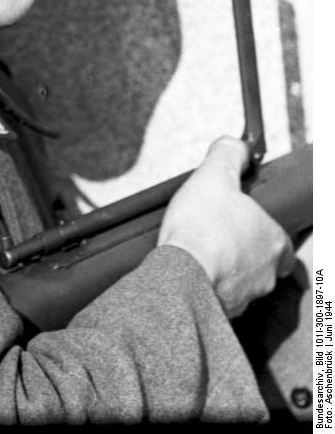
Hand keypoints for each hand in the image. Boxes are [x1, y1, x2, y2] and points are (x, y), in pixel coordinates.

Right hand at [158, 136, 294, 317]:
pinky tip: (188, 269)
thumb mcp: (214, 176)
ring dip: (221, 266)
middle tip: (212, 231)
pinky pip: (216, 295)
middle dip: (237, 247)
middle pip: (258, 259)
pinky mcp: (221, 312)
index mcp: (273, 242)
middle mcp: (266, 275)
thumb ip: (227, 155)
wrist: (178, 276)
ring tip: (196, 250)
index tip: (239, 217)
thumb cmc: (201, 229)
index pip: (278, 236)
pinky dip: (204, 283)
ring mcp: (244, 297)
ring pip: (238, 279)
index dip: (258, 224)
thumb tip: (234, 145)